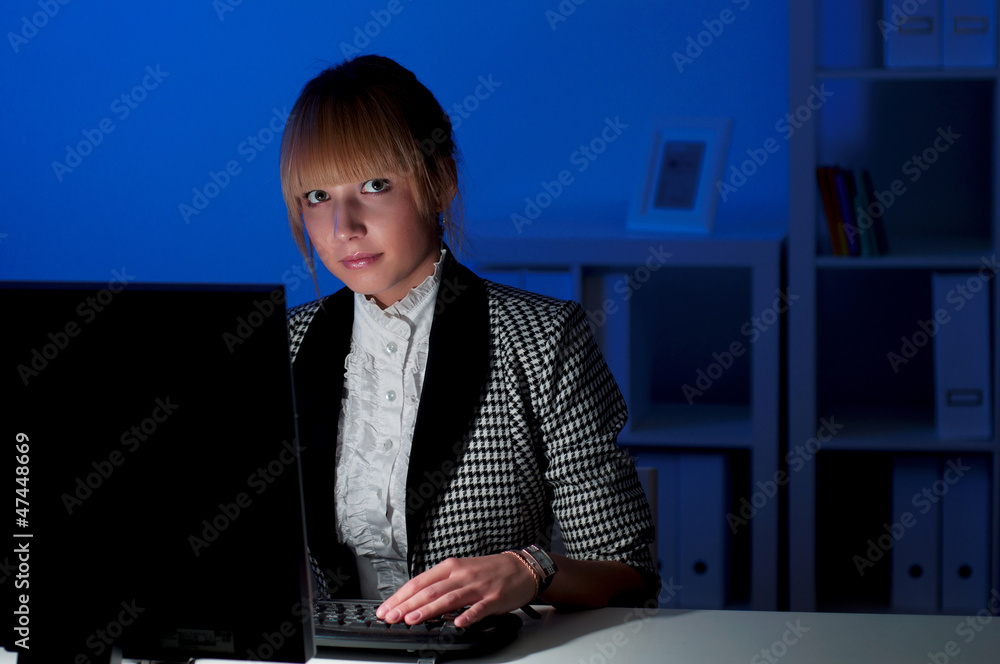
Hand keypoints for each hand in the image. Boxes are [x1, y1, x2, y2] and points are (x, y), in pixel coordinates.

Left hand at [376, 553, 535, 627]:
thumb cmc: (489, 570)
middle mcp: (461, 575)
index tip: (386, 608)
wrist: (521, 567)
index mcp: (450, 567)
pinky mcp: (494, 598)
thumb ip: (440, 583)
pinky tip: (458, 623)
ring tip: (413, 620)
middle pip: (430, 590)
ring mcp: (478, 586)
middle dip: (407, 605)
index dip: (400, 596)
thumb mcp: (461, 570)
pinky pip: (479, 608)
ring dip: (429, 610)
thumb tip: (415, 600)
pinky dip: (468, 615)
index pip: (419, 582)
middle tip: (391, 617)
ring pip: (449, 598)